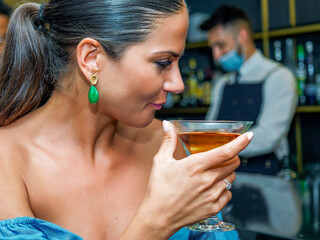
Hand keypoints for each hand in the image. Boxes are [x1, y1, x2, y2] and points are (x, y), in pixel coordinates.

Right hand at [136, 121, 252, 237]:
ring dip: (226, 173)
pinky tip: (210, 189)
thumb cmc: (159, 189)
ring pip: (231, 178)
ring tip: (211, 174)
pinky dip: (223, 189)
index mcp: (196, 165)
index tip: (249, 136)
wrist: (159, 217)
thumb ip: (168, 141)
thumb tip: (168, 125)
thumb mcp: (161, 161)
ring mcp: (212, 195)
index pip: (225, 151)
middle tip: (221, 157)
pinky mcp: (214, 208)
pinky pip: (228, 194)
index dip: (240, 142)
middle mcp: (207, 180)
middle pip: (233, 163)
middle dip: (232, 157)